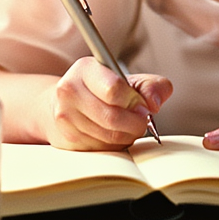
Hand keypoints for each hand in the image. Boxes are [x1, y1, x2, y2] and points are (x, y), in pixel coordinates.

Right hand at [47, 57, 172, 150]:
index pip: (114, 89)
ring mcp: (65, 117)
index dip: (135, 101)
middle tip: (143, 121)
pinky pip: (102, 149)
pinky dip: (115, 146)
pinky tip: (114, 134)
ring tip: (129, 127)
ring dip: (127, 136)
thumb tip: (154, 104)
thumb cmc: (101, 89)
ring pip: (109, 137)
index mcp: (85, 69)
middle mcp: (69, 91)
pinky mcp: (67, 139)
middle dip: (136, 123)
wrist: (65, 103)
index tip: (143, 105)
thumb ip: (150, 86)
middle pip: (112, 117)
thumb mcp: (127, 79)